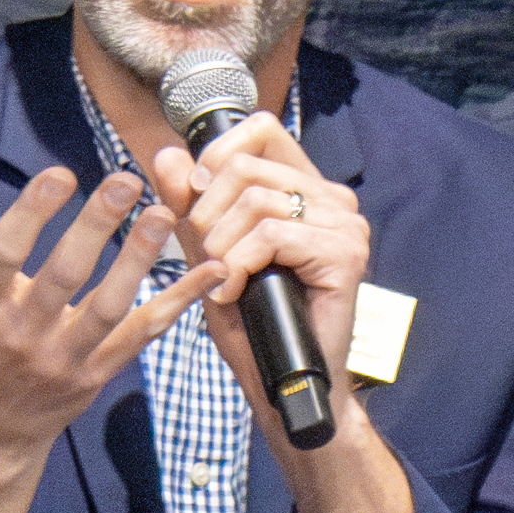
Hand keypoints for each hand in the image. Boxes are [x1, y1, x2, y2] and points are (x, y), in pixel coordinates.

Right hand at [0, 169, 224, 512]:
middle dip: (96, 226)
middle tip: (124, 180)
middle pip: (64, 275)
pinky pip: (142, 334)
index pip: (6, 254)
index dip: (32, 213)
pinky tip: (210, 270)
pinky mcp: (96, 373)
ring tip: (161, 213)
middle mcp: (21, 334)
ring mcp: (62, 357)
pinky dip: (179, 303)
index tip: (60, 175)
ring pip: (107, 305)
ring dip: (138, 259)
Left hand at [143, 113, 367, 424]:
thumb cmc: (250, 322)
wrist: (280, 382)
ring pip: (256, 202)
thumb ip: (189, 204)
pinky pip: (272, 236)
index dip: (216, 155)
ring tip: (222, 281)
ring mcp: (344, 225)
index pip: (260, 130)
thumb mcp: (208, 254)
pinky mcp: (346, 254)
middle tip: (206, 257)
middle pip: (246, 168)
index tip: (194, 196)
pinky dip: (240, 265)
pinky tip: (237, 292)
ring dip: (221, 247)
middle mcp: (331, 198)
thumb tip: (167, 154)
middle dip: (206, 214)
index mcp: (303, 188)